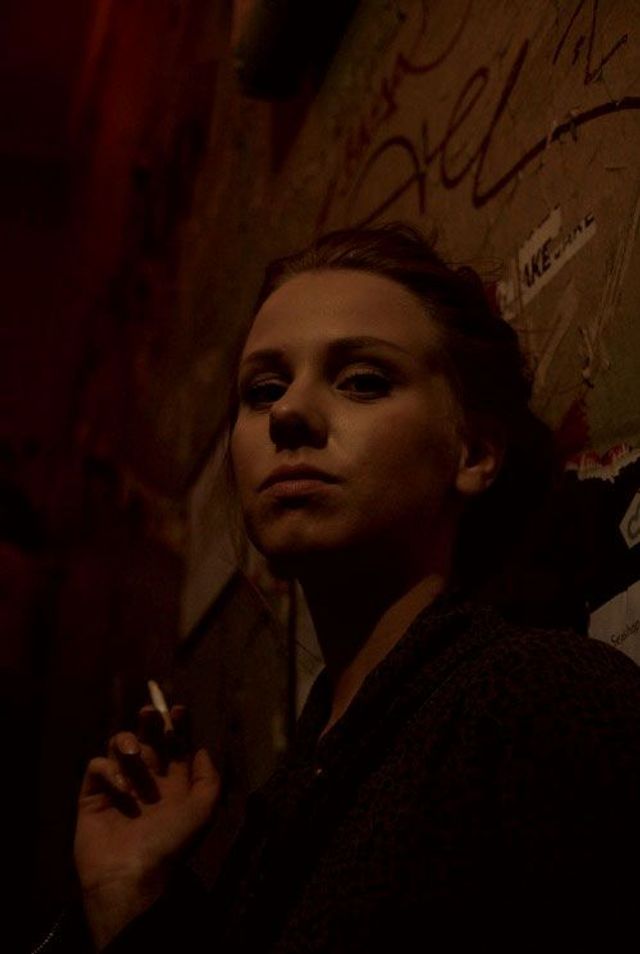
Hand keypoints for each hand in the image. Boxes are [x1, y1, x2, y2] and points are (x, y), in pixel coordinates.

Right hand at [74, 705, 219, 948]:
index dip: (177, 725)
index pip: (175, 744)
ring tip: (134, 755)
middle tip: (149, 713)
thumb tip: (202, 749)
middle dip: (150, 722)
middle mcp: (146, 780)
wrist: (133, 877)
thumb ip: (208, 779)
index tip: (178, 711)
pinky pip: (96, 767)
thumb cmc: (170, 844)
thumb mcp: (202, 812)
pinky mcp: (93, 796)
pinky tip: (120, 788)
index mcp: (173, 783)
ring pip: (119, 746)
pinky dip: (108, 770)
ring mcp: (119, 786)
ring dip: (127, 742)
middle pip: (147, 738)